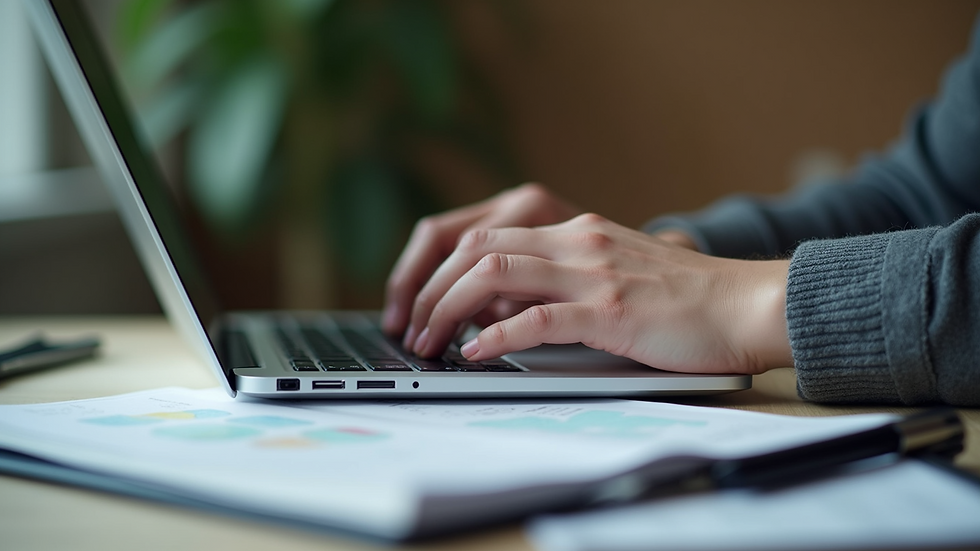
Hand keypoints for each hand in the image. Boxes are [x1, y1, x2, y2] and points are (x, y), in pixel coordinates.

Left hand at [406, 213, 792, 374]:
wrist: (746, 303)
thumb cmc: (682, 300)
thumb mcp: (613, 273)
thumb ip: (561, 280)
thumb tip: (496, 311)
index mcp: (574, 230)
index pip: (482, 233)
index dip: (436, 266)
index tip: (417, 303)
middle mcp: (576, 241)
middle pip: (475, 248)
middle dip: (429, 288)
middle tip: (412, 328)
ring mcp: (593, 273)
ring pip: (494, 274)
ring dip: (448, 310)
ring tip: (430, 343)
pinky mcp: (611, 311)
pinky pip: (538, 317)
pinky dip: (497, 337)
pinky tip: (476, 354)